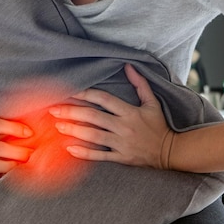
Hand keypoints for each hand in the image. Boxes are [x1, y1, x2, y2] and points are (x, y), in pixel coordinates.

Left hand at [48, 65, 174, 168]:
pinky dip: (85, 153)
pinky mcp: (121, 157)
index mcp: (130, 111)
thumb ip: (140, 84)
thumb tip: (128, 66)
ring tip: (58, 126)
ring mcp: (121, 143)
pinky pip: (100, 156)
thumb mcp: (153, 102)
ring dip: (74, 130)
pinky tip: (70, 149)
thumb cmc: (159, 126)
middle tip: (54, 110)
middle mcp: (124, 126)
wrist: (170, 151)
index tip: (70, 91)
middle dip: (72, 112)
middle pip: (93, 117)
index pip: (104, 99)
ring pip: (93, 136)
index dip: (85, 94)